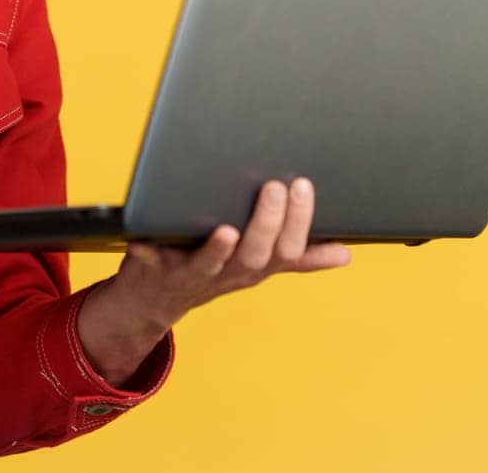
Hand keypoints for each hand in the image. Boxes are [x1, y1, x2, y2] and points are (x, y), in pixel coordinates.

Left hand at [77, 177, 350, 385]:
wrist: (152, 302)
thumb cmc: (211, 271)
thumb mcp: (258, 266)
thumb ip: (299, 257)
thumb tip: (345, 254)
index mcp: (254, 267)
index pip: (287, 251)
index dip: (299, 223)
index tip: (304, 186)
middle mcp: (226, 273)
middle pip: (254, 257)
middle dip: (267, 224)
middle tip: (275, 187)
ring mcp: (189, 273)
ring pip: (209, 265)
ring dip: (218, 249)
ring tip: (227, 229)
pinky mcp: (153, 268)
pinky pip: (150, 261)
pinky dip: (147, 251)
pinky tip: (142, 240)